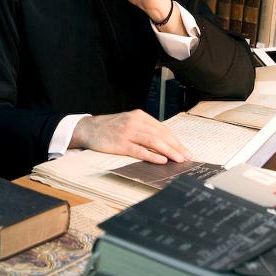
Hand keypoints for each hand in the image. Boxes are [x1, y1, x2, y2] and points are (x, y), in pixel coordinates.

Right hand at [70, 109, 192, 162]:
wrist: (88, 128)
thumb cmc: (110, 128)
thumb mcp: (129, 123)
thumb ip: (144, 130)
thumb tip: (164, 143)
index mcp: (139, 116)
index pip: (162, 129)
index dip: (175, 140)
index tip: (185, 150)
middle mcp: (135, 122)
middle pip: (160, 135)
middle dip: (176, 147)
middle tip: (187, 157)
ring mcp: (127, 132)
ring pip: (153, 141)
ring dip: (169, 151)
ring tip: (179, 159)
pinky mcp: (120, 143)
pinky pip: (139, 150)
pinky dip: (152, 155)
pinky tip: (161, 160)